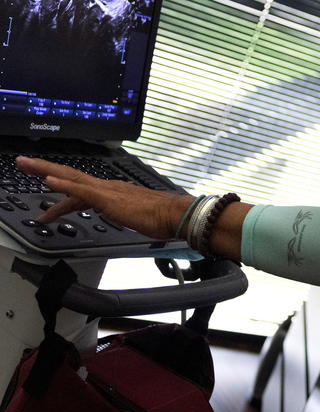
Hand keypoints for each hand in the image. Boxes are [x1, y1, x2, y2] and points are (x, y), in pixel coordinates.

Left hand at [16, 156, 192, 238]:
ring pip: (70, 177)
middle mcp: (107, 187)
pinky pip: (80, 189)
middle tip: (23, 163)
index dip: (62, 187)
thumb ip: (126, 215)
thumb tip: (124, 218)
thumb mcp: (136, 218)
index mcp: (113, 192)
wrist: (174, 214)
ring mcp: (106, 191)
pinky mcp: (107, 198)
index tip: (46, 185)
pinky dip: (63, 184)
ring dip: (46, 170)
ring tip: (26, 165)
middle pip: (70, 175)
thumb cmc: (161, 218)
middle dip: (45, 169)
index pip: (80, 188)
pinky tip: (48, 181)